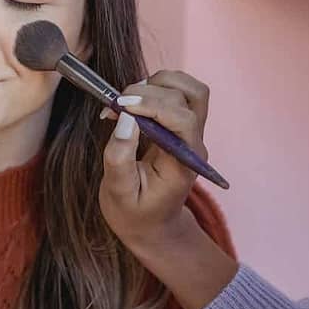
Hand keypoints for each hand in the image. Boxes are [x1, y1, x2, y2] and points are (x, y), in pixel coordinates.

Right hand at [100, 70, 237, 308]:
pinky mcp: (182, 125)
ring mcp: (192, 133)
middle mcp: (194, 144)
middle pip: (186, 97)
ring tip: (127, 101)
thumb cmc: (135, 213)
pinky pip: (179, 93)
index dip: (152, 104)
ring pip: (190, 89)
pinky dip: (156, 87)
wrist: (152, 224)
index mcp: (184, 163)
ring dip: (157, 84)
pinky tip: (133, 103)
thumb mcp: (119, 193)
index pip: (182, 119)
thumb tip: (125, 119)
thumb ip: (120, 158)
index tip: (120, 105)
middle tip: (114, 107)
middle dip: (147, 93)